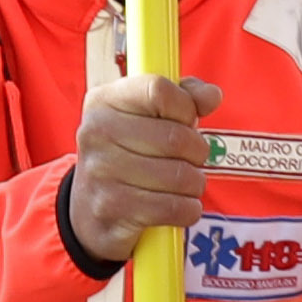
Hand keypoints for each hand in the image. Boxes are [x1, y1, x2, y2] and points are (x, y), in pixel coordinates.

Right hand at [66, 70, 221, 265]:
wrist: (89, 211)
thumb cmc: (128, 155)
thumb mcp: (147, 116)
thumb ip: (183, 97)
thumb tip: (212, 96)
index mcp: (103, 101)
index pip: (159, 90)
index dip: (186, 107)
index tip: (187, 121)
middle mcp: (96, 133)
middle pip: (176, 137)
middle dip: (197, 152)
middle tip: (190, 159)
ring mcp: (101, 173)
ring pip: (180, 176)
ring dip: (194, 184)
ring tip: (183, 184)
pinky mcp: (112, 210)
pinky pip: (174, 208)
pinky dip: (188, 210)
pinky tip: (179, 206)